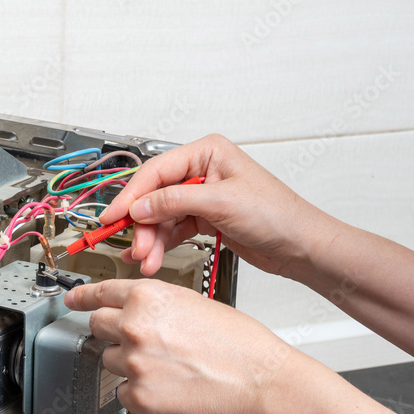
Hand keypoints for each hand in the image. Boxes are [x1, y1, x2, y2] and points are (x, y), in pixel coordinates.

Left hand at [65, 278, 303, 413]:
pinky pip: (123, 392)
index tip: (71, 300)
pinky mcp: (138, 396)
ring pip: (111, 361)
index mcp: (147, 297)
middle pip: (97, 326)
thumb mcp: (193, 303)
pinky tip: (168, 387)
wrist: (256, 380)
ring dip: (130, 364)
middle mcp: (134, 327)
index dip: (82, 297)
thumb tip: (136, 312)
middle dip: (113, 332)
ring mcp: (133, 363)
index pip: (99, 293)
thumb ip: (156, 305)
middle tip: (139, 341)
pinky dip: (140, 392)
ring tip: (167, 367)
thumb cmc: (237, 344)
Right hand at [102, 133, 335, 277]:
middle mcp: (203, 171)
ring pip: (162, 217)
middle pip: (155, 196)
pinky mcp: (205, 219)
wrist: (300, 245)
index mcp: (208, 153)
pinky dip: (162, 245)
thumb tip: (140, 206)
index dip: (131, 196)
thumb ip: (175, 201)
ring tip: (147, 261)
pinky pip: (173, 230)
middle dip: (143, 225)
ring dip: (151, 240)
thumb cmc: (277, 215)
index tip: (113, 217)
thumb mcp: (221, 203)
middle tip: (135, 247)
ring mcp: (203, 196)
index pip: (156, 171)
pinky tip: (153, 257)